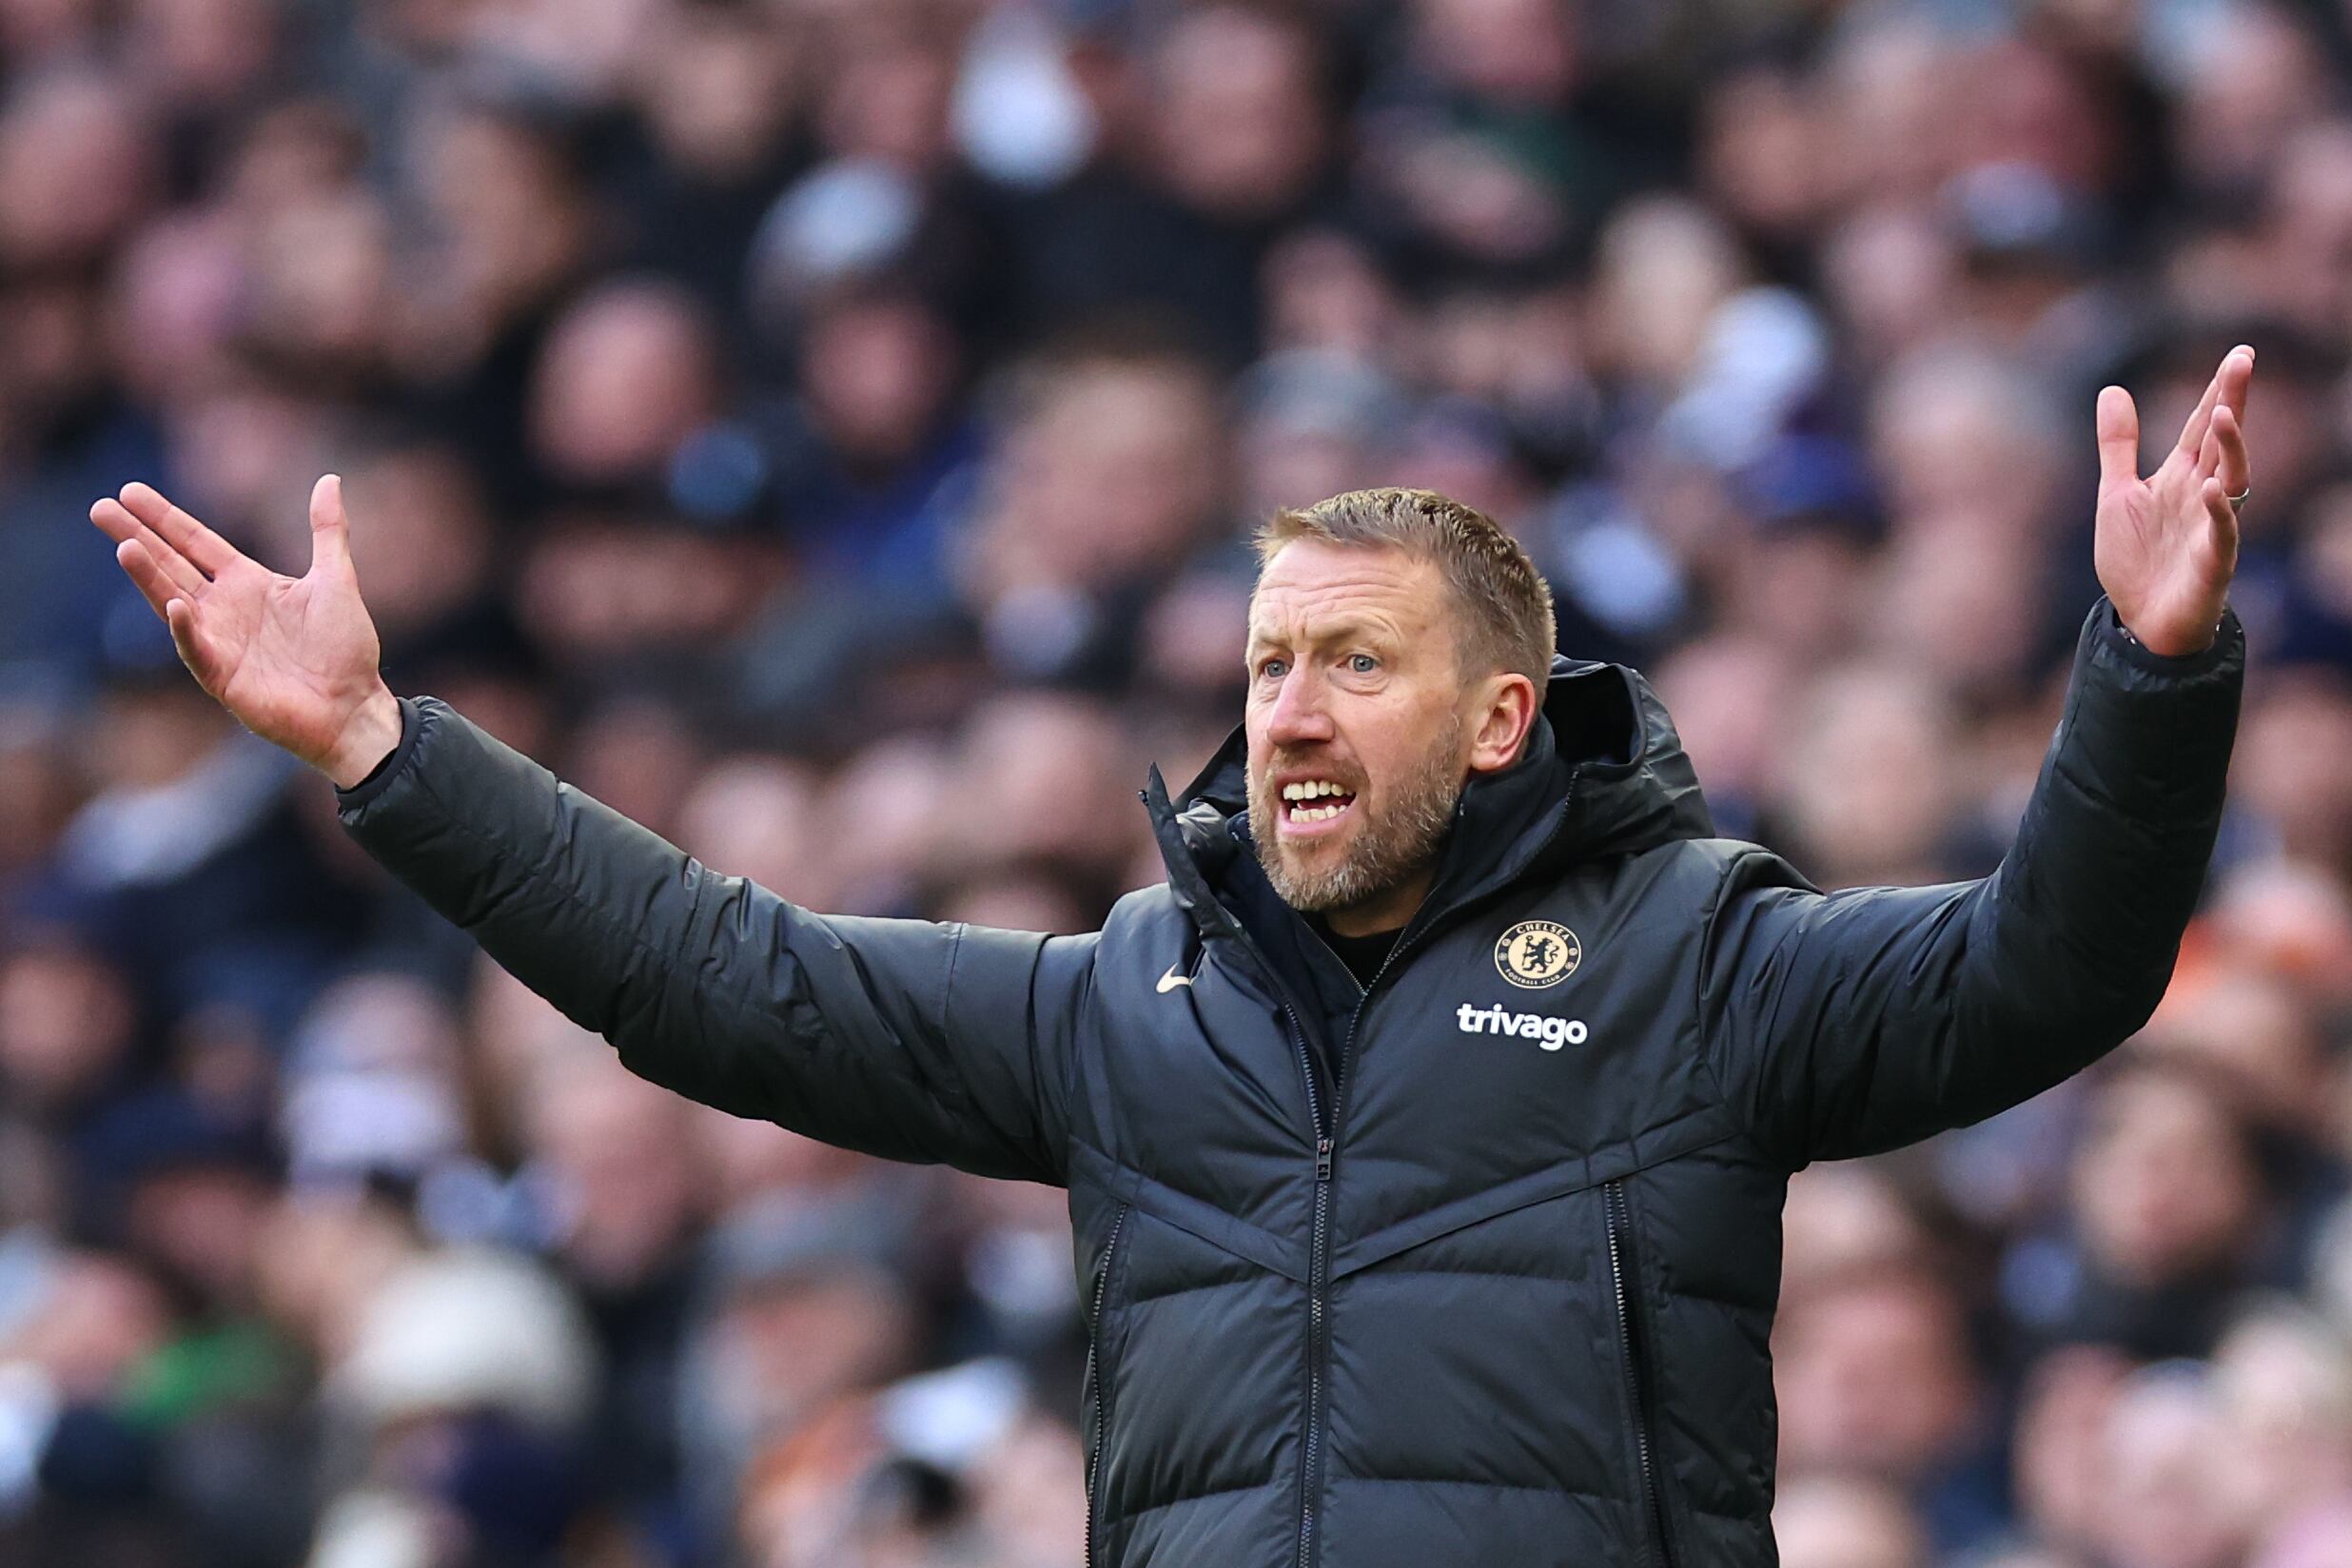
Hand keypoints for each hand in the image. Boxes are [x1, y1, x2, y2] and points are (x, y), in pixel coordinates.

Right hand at [89, 476, 402, 787]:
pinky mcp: (224, 677)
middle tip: (99, 508)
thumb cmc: (346, 648)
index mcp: (247, 582)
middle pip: (171, 566)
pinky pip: (198, 650)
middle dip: (136, 537)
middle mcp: (225, 608)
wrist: (355, 707)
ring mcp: (220, 642)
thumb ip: (327, 531)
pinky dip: (186, 629)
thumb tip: (329, 479)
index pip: (196, 543)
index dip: (165, 518)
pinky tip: (174, 607)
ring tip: (124, 546)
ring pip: (173, 601)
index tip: (130, 490)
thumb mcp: (336, 578)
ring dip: (149, 577)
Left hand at [2094, 345, 2253, 655]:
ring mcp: (2211, 526)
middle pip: (2222, 442)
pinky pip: (2222, 533)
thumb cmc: (2137, 560)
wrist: (2141, 623)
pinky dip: (2219, 511)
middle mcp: (2202, 495)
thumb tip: (2112, 388)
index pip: (2202, 427)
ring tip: (2222, 415)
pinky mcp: (2212, 562)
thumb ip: (2119, 445)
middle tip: (2242, 361)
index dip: (2217, 391)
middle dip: (2232, 402)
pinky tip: (2212, 488)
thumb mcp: (2117, 494)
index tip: (2237, 353)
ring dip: (2231, 448)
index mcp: (2181, 477)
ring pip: (2232, 480)